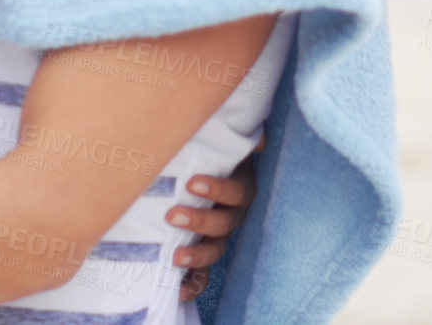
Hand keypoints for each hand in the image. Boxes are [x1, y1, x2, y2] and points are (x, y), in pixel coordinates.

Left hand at [168, 143, 261, 302]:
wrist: (212, 176)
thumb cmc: (215, 158)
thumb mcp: (227, 147)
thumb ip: (238, 139)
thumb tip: (259, 138)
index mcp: (240, 190)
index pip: (234, 192)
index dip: (217, 190)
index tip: (192, 183)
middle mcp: (233, 216)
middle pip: (223, 224)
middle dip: (199, 221)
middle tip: (172, 215)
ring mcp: (221, 237)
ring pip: (215, 250)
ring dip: (196, 255)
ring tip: (174, 257)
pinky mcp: (207, 253)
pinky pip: (204, 276)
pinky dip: (192, 285)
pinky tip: (177, 292)